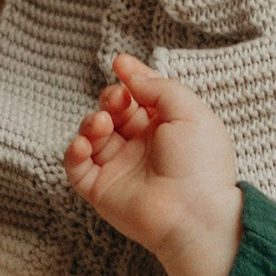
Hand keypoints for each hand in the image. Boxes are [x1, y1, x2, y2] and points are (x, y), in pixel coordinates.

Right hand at [63, 50, 242, 275]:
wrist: (194, 213)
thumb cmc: (200, 164)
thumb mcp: (189, 112)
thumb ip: (159, 88)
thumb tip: (131, 75)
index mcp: (167, 128)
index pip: (142, 96)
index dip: (130, 77)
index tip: (120, 62)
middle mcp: (143, 147)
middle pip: (115, 111)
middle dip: (111, 98)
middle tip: (117, 99)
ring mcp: (121, 168)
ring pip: (93, 135)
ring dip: (92, 121)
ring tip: (103, 123)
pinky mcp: (101, 190)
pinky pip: (76, 166)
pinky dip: (75, 151)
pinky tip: (86, 144)